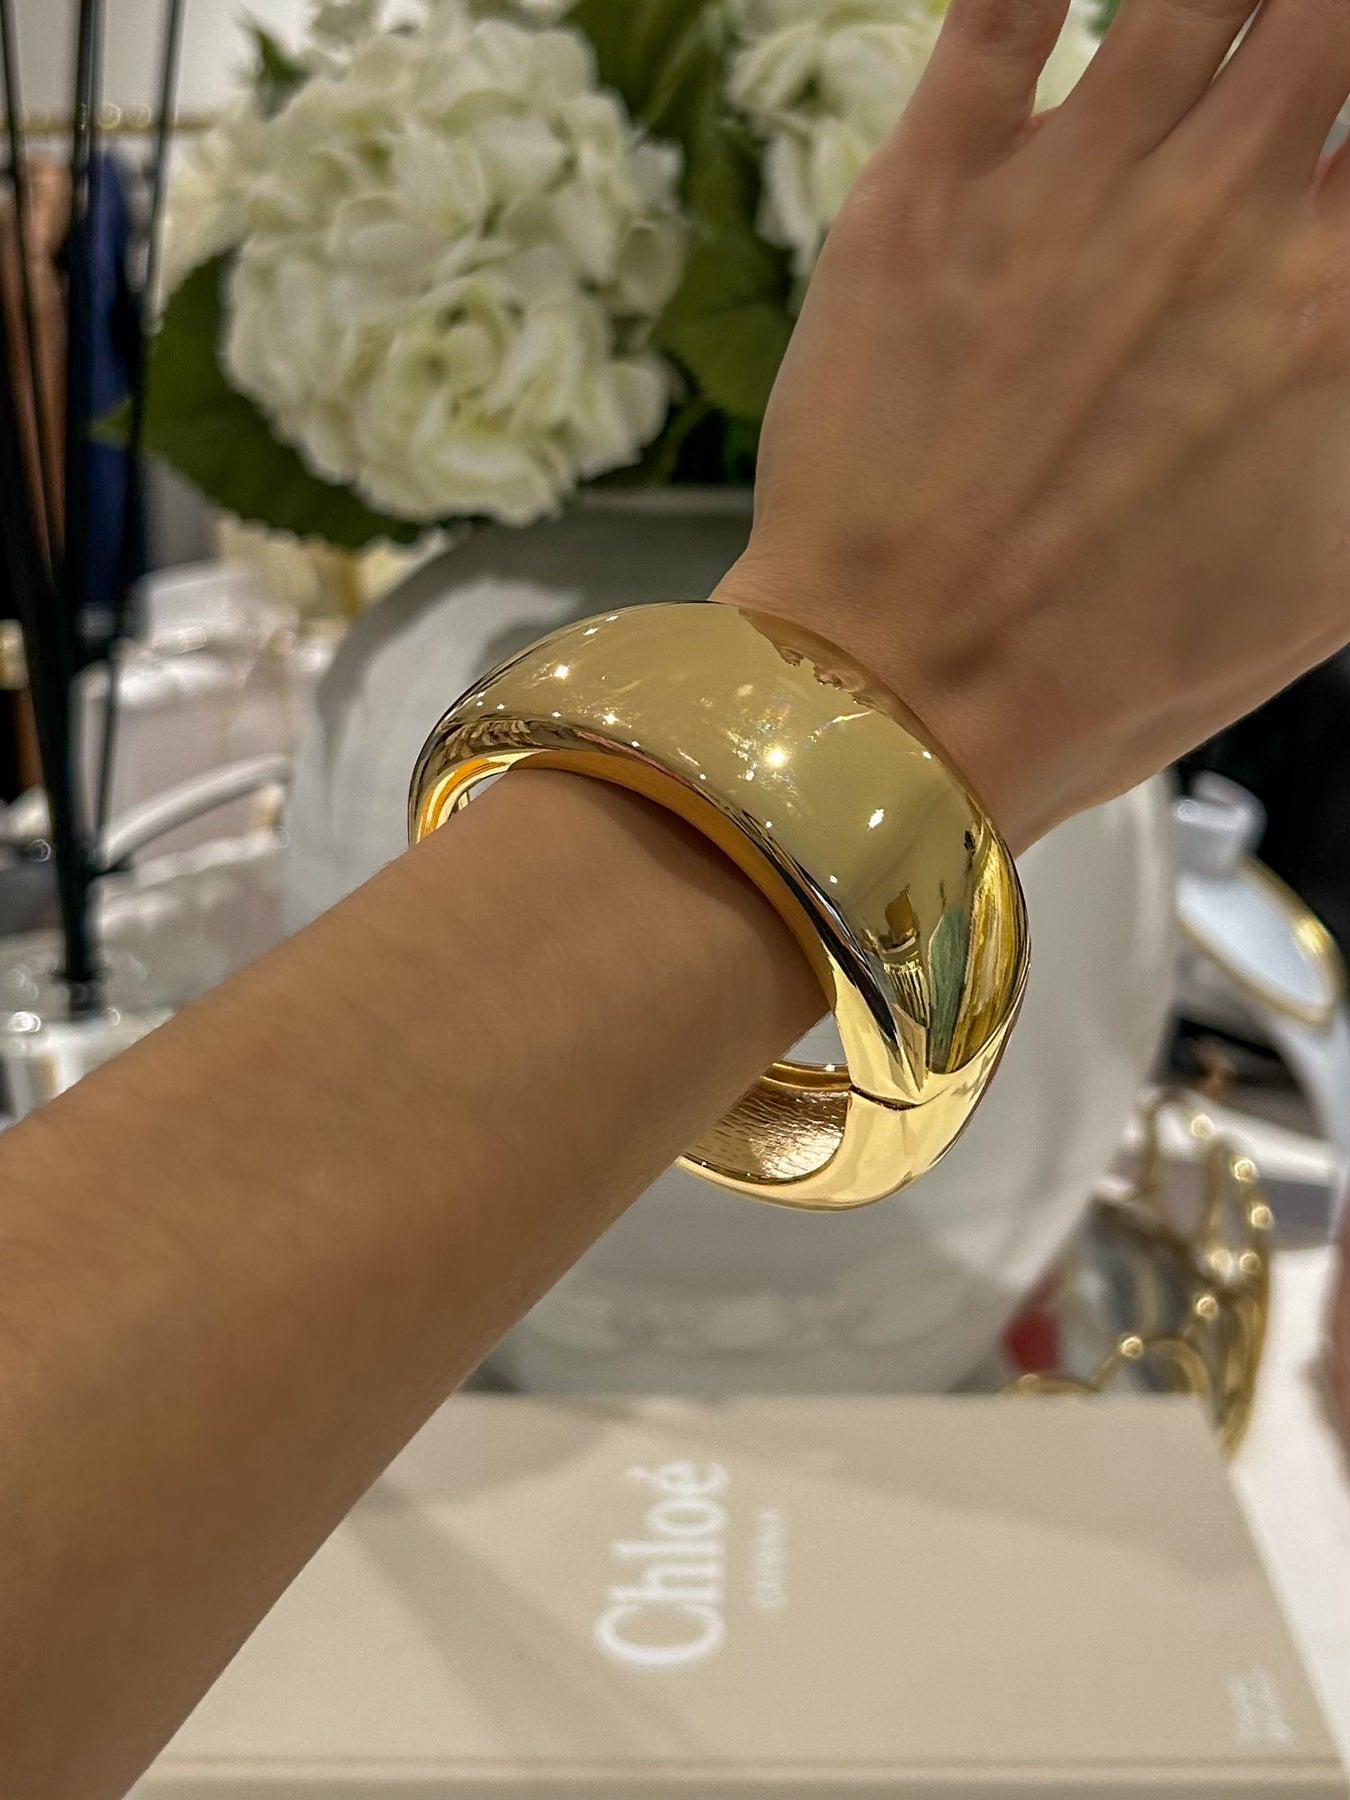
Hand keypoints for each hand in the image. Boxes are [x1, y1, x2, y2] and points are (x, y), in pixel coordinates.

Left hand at [718, 0, 1349, 850]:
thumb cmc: (1109, 673)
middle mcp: (1220, 215)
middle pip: (1325, 18)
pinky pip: (998, 10)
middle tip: (1295, 57)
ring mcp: (1068, 189)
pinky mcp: (927, 193)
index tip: (1339, 136)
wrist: (901, 702)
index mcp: (1334, 312)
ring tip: (1224, 17)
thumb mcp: (1329, 586)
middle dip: (1320, 25)